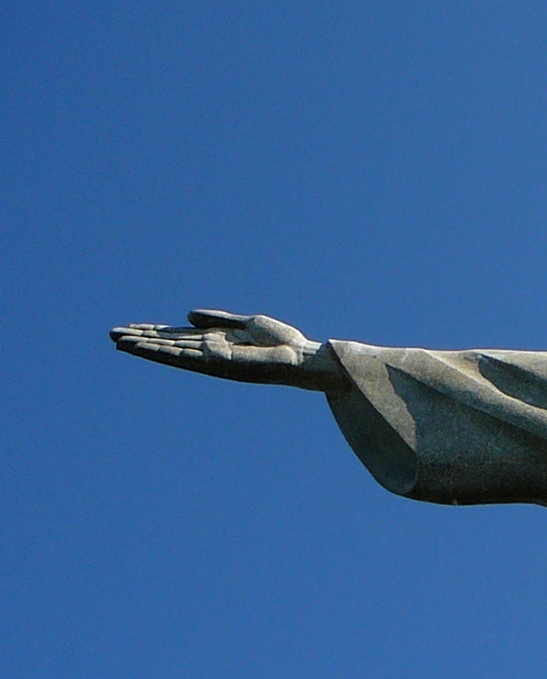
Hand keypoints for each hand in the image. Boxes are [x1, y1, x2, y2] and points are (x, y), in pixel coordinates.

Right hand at [111, 310, 340, 391]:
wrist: (302, 357)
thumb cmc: (282, 342)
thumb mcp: (247, 323)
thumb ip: (217, 319)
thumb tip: (186, 314)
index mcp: (216, 342)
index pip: (178, 337)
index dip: (154, 332)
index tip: (131, 328)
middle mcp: (209, 352)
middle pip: (168, 344)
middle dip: (142, 340)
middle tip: (111, 335)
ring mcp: (210, 359)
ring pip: (169, 352)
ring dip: (143, 347)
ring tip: (117, 341)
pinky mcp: (215, 363)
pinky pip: (182, 356)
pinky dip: (161, 351)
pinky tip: (143, 347)